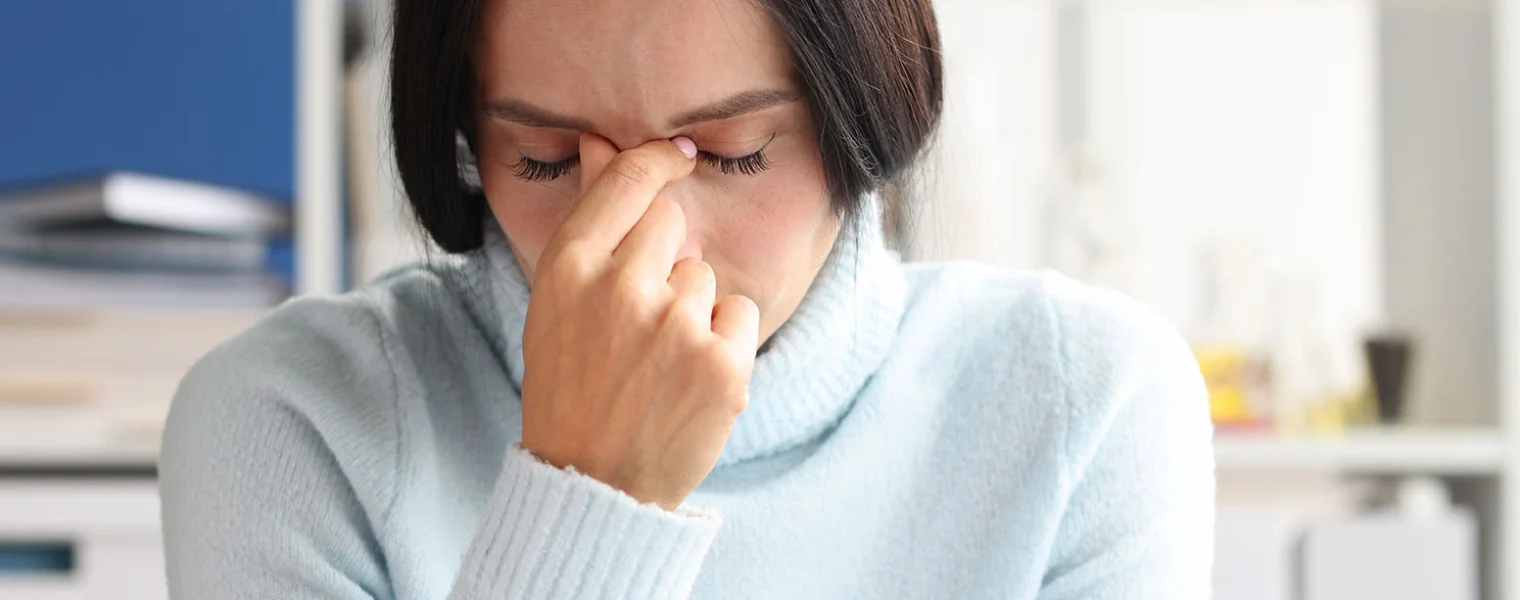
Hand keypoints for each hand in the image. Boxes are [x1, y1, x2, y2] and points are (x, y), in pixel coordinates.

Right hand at [518, 132, 760, 510]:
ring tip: (658, 362)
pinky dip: (723, 343)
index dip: (659, 161)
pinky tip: (688, 379)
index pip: (629, 181)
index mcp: (569, 269)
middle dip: (665, 258)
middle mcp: (620, 288)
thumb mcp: (556, 303)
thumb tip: (601, 140)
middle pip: (673, 225)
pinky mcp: (721, 363)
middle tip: (638, 319)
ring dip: (692, 308)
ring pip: (704, 275)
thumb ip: (588, 220)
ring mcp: (674, 325)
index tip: (678, 157)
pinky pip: (738, 313)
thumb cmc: (570, 387)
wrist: (591, 483)